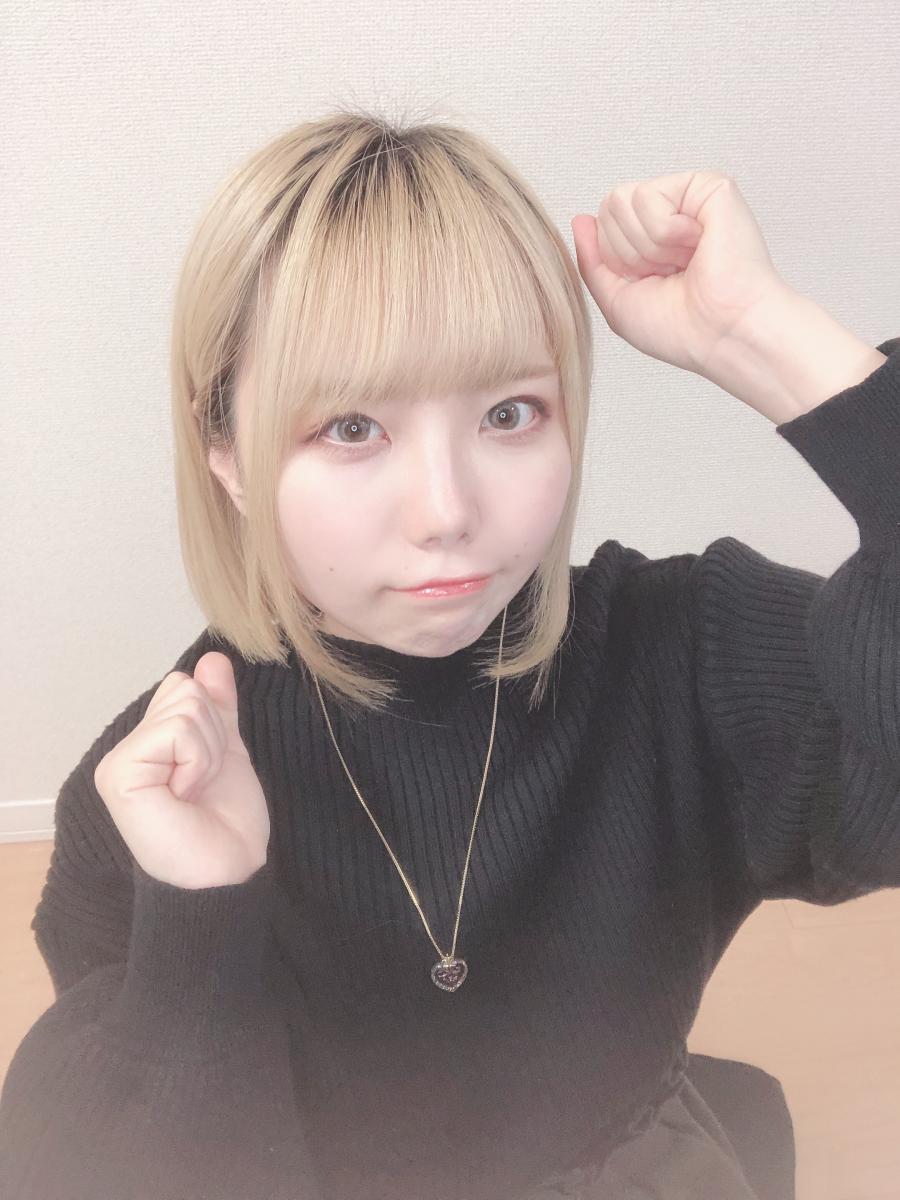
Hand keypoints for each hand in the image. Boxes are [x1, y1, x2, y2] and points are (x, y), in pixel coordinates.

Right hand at [93, 652, 269, 889]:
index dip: (213, 720)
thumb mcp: (227, 750)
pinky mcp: (120, 774)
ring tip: (194, 790)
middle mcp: (125, 749)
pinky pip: (177, 731)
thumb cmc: (226, 821)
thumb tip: (213, 658)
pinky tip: (184, 795)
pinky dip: (197, 761)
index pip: (183, 686)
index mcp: (148, 743)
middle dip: (212, 734)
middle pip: (183, 690)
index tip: (209, 767)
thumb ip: (218, 706)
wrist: (227, 870)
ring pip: (184, 708)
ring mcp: (118, 762)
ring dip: (207, 752)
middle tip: (202, 782)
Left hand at [571, 171, 788, 378]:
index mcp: (650, 239)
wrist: (721, 334)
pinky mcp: (706, 185)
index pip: (602, 225)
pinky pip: (647, 196)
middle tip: (671, 272)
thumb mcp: (617, 300)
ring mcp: (688, 196)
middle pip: (608, 206)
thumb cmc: (680, 328)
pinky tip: (698, 244)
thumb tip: (580, 219)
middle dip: (630, 252)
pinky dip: (665, 232)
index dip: (617, 261)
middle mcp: (669, 213)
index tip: (655, 282)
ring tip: (686, 260)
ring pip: (622, 200)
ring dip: (649, 246)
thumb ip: (592, 260)